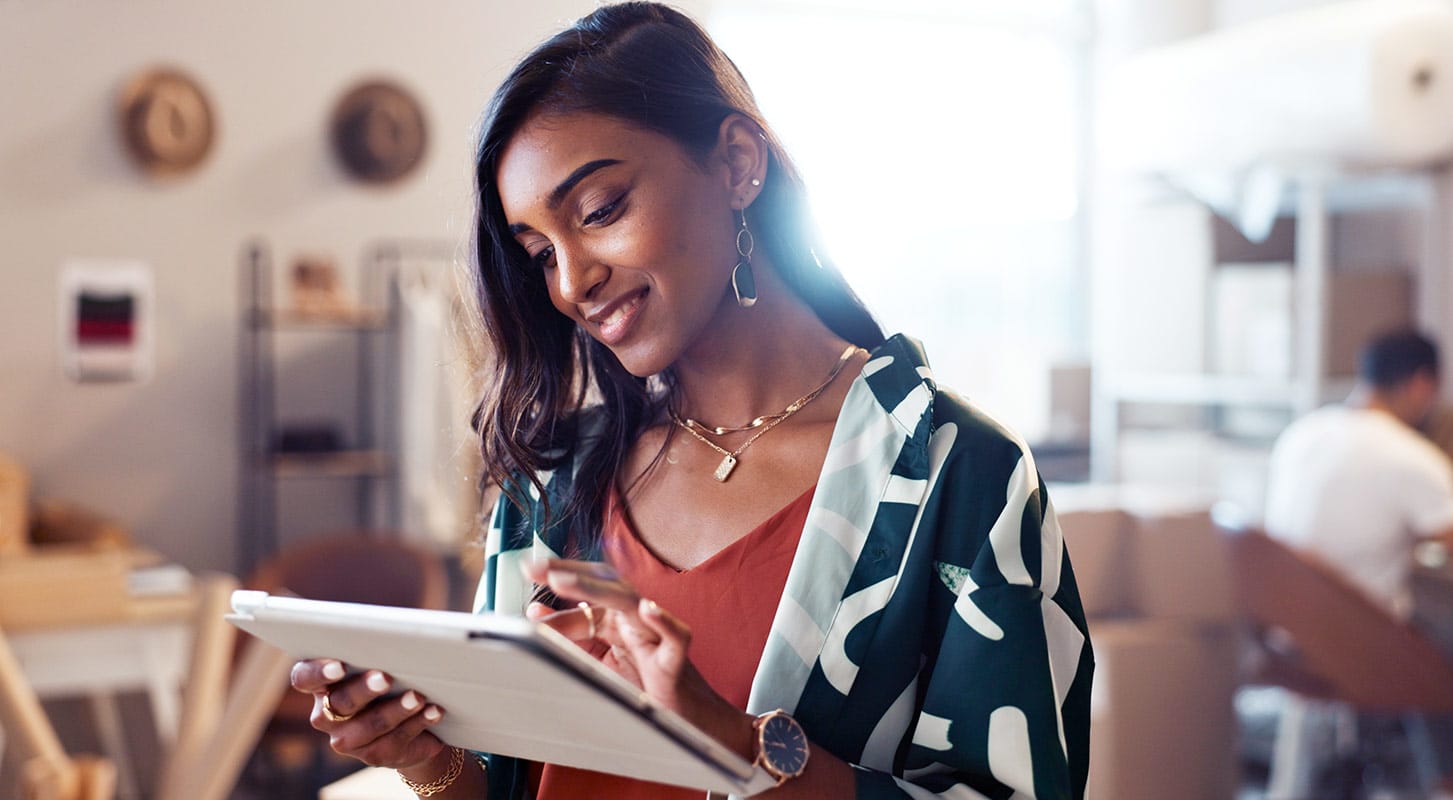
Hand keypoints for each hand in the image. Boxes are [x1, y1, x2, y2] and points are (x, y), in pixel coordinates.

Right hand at [289, 658, 446, 770]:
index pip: (305, 677)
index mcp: (321, 685)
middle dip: (365, 690)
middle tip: (386, 678)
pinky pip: (395, 740)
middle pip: (340, 703)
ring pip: (369, 726)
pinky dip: (418, 723)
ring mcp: (347, 739)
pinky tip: (434, 711)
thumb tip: (399, 636)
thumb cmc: (392, 679)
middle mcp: (325, 715)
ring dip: (396, 709)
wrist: (411, 724)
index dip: (318, 672)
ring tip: (418, 696)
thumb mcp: (381, 663)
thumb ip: (378, 651)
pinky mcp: (374, 755)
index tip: (339, 666)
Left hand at [521, 559, 754, 758]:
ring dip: (598, 590)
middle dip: (571, 571)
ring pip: (631, 602)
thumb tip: (534, 610)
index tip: (527, 567)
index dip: (558, 576)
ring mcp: (658, 637)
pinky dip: (664, 622)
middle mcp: (637, 619)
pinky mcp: (676, 661)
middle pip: (606, 584)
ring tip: (565, 581)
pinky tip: (647, 610)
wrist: (690, 721)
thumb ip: (569, 635)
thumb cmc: (647, 688)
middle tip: (536, 566)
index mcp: (618, 618)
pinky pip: (676, 637)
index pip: (587, 589)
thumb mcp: (598, 660)